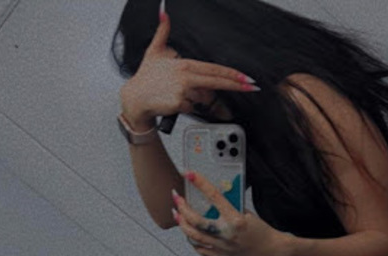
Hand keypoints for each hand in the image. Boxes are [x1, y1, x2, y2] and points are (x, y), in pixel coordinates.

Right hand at [119, 8, 258, 122]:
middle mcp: (186, 76)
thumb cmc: (146, 78)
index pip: (214, 69)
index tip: (246, 77)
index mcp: (184, 64)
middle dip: (237, 84)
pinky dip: (185, 107)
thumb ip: (163, 33)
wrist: (135, 99)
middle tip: (252, 87)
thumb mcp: (154, 51)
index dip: (232, 73)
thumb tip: (164, 14)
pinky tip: (173, 102)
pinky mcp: (179, 104)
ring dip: (195, 99)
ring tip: (177, 94)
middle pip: (217, 81)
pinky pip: (192, 108)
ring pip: (202, 98)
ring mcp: (183, 90)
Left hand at [172, 171, 286, 255]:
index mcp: (235, 220)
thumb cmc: (262, 233)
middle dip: (183, 207)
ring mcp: (222, 247)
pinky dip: (192, 240)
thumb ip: (231, 207)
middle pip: (196, 221)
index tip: (190, 174)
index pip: (214, 197)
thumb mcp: (248, 214)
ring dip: (182, 224)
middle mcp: (226, 234)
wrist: (271, 252)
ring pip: (193, 237)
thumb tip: (214, 199)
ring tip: (177, 214)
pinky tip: (188, 233)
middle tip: (177, 198)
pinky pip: (200, 249)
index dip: (200, 183)